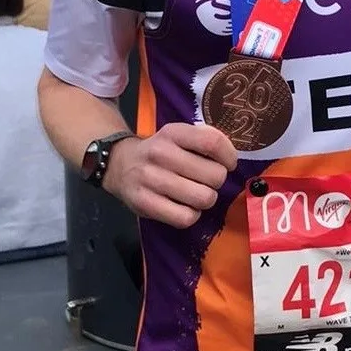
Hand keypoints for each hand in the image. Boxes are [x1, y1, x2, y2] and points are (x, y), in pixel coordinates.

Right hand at [103, 123, 237, 228]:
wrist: (120, 165)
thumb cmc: (160, 150)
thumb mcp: (178, 135)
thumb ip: (204, 139)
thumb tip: (231, 157)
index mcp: (173, 133)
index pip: (212, 143)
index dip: (229, 156)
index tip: (229, 163)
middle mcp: (161, 154)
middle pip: (214, 175)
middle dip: (217, 180)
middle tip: (208, 180)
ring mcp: (151, 180)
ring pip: (203, 198)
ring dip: (206, 199)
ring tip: (197, 194)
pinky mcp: (145, 204)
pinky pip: (186, 217)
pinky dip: (192, 215)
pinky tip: (185, 206)